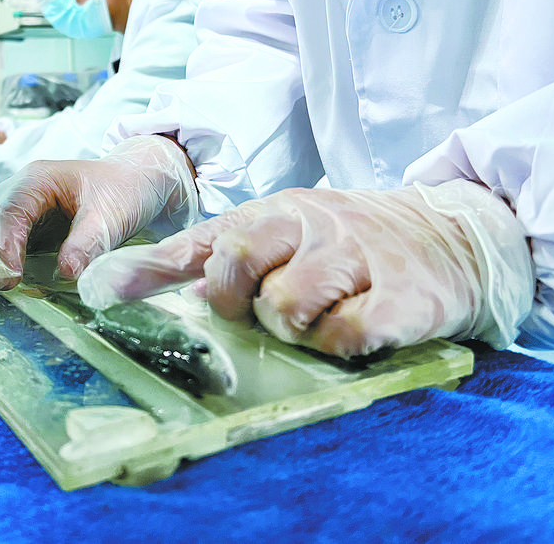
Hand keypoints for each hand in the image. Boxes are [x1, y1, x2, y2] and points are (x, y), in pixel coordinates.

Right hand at [0, 135, 198, 288]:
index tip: (5, 278)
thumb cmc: (123, 192)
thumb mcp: (114, 214)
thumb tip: (67, 276)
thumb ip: (91, 242)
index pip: (11, 210)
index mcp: (39, 179)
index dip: (3, 243)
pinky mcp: (7, 225)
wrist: (131, 180)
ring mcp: (6, 206)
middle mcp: (14, 188)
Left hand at [77, 181, 533, 357]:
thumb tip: (172, 290)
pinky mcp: (402, 296)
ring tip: (320, 315)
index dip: (150, 266)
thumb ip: (228, 256)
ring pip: (287, 306)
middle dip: (238, 298)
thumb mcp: (290, 230)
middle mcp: (313, 224)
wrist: (454, 231)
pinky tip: (357, 328)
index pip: (205, 239)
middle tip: (266, 305)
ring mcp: (358, 257)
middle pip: (238, 262)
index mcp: (280, 210)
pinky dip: (341, 343)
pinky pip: (346, 333)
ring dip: (293, 325)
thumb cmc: (353, 239)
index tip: (99, 289)